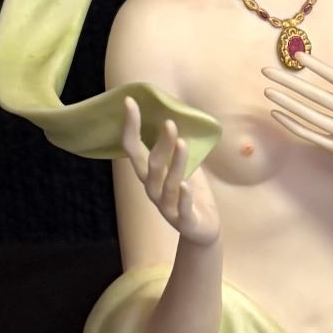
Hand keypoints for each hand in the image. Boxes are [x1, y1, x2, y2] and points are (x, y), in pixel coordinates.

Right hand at [121, 97, 220, 245]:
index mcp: (150, 175)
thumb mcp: (183, 167)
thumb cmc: (190, 194)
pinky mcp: (185, 220)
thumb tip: (174, 113)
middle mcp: (153, 190)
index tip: (130, 102)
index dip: (131, 126)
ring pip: (168, 184)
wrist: (202, 230)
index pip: (134, 149)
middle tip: (170, 122)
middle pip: (152, 165)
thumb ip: (175, 147)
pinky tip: (186, 185)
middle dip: (160, 144)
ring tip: (182, 143)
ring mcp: (168, 206)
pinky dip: (183, 196)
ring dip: (175, 163)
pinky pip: (182, 208)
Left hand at [262, 50, 332, 188]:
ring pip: (310, 116)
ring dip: (287, 103)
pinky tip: (279, 115)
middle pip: (317, 96)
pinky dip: (295, 126)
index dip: (317, 67)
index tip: (298, 56)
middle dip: (290, 82)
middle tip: (267, 71)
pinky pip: (313, 137)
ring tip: (267, 91)